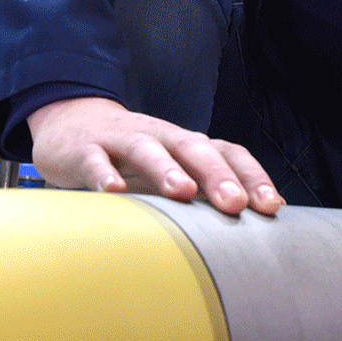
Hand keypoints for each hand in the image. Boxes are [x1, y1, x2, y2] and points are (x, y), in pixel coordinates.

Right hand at [25, 96, 281, 216]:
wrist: (71, 123)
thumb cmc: (133, 158)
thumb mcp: (173, 171)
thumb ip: (209, 192)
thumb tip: (267, 218)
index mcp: (186, 144)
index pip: (227, 152)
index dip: (251, 176)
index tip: (270, 207)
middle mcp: (160, 137)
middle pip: (194, 148)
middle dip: (217, 175)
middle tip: (235, 204)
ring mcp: (121, 140)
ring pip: (147, 149)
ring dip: (167, 169)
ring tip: (183, 193)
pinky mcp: (84, 149)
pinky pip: (95, 160)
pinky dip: (104, 174)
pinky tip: (112, 192)